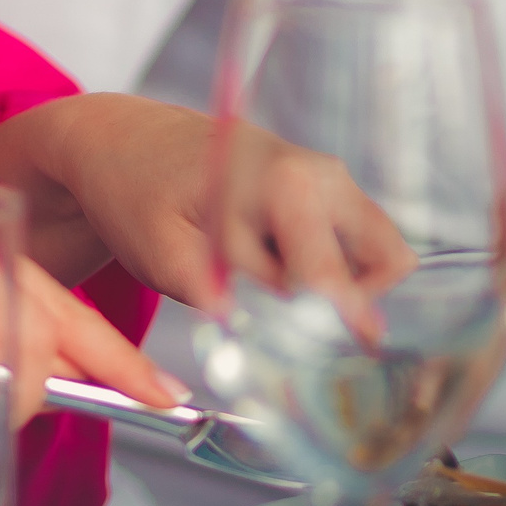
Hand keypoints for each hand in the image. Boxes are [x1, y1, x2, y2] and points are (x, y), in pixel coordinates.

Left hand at [0, 92, 413, 338]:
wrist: (119, 142)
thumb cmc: (135, 193)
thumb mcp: (166, 257)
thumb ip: (224, 298)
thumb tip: (271, 342)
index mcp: (285, 184)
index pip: (337, 277)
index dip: (336, 329)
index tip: (335, 363)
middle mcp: (320, 174)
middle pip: (386, 263)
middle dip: (353, 306)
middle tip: (298, 330)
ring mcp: (325, 177)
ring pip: (374, 254)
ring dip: (339, 288)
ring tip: (274, 295)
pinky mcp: (320, 190)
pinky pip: (350, 243)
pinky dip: (325, 270)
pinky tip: (273, 274)